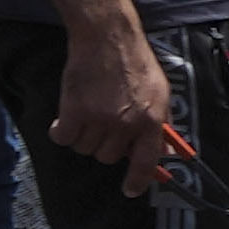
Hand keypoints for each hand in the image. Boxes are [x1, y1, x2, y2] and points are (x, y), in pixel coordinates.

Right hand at [57, 18, 183, 179]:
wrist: (107, 38)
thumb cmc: (135, 62)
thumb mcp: (161, 93)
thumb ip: (163, 124)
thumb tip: (166, 151)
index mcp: (151, 121)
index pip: (146, 163)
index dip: (138, 181)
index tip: (130, 190)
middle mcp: (126, 124)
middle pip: (108, 157)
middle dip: (105, 145)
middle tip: (104, 123)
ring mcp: (99, 119)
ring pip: (85, 148)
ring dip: (84, 137)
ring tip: (88, 112)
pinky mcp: (74, 111)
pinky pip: (63, 138)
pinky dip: (61, 131)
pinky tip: (66, 118)